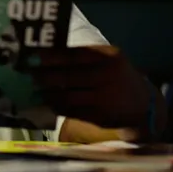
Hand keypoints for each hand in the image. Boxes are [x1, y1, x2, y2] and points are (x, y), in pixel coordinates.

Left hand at [20, 45, 155, 133]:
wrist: (142, 104)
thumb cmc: (116, 76)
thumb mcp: (108, 60)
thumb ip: (83, 57)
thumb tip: (46, 56)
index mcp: (108, 57)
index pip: (73, 55)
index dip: (50, 57)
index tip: (33, 58)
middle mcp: (107, 76)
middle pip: (68, 76)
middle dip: (45, 77)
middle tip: (29, 76)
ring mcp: (104, 98)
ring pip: (67, 96)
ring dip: (47, 94)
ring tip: (36, 91)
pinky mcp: (100, 116)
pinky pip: (72, 111)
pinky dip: (57, 107)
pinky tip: (48, 103)